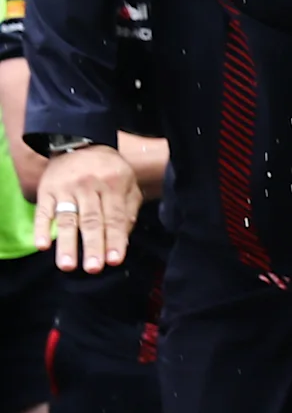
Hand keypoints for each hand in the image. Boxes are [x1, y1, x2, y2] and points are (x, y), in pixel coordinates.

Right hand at [36, 145, 139, 273]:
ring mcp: (65, 188)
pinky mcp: (46, 189)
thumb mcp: (128, 184)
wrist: (80, 144)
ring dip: (67, 243)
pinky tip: (42, 245)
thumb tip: (124, 241)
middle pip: (91, 220)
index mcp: (113, 185)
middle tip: (93, 268)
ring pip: (67, 218)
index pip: (115, 218)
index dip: (115, 240)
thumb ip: (129, 212)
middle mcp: (89, 186)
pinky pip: (43, 211)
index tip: (114, 261)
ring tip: (67, 265)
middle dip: (93, 246)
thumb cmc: (109, 171)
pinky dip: (42, 228)